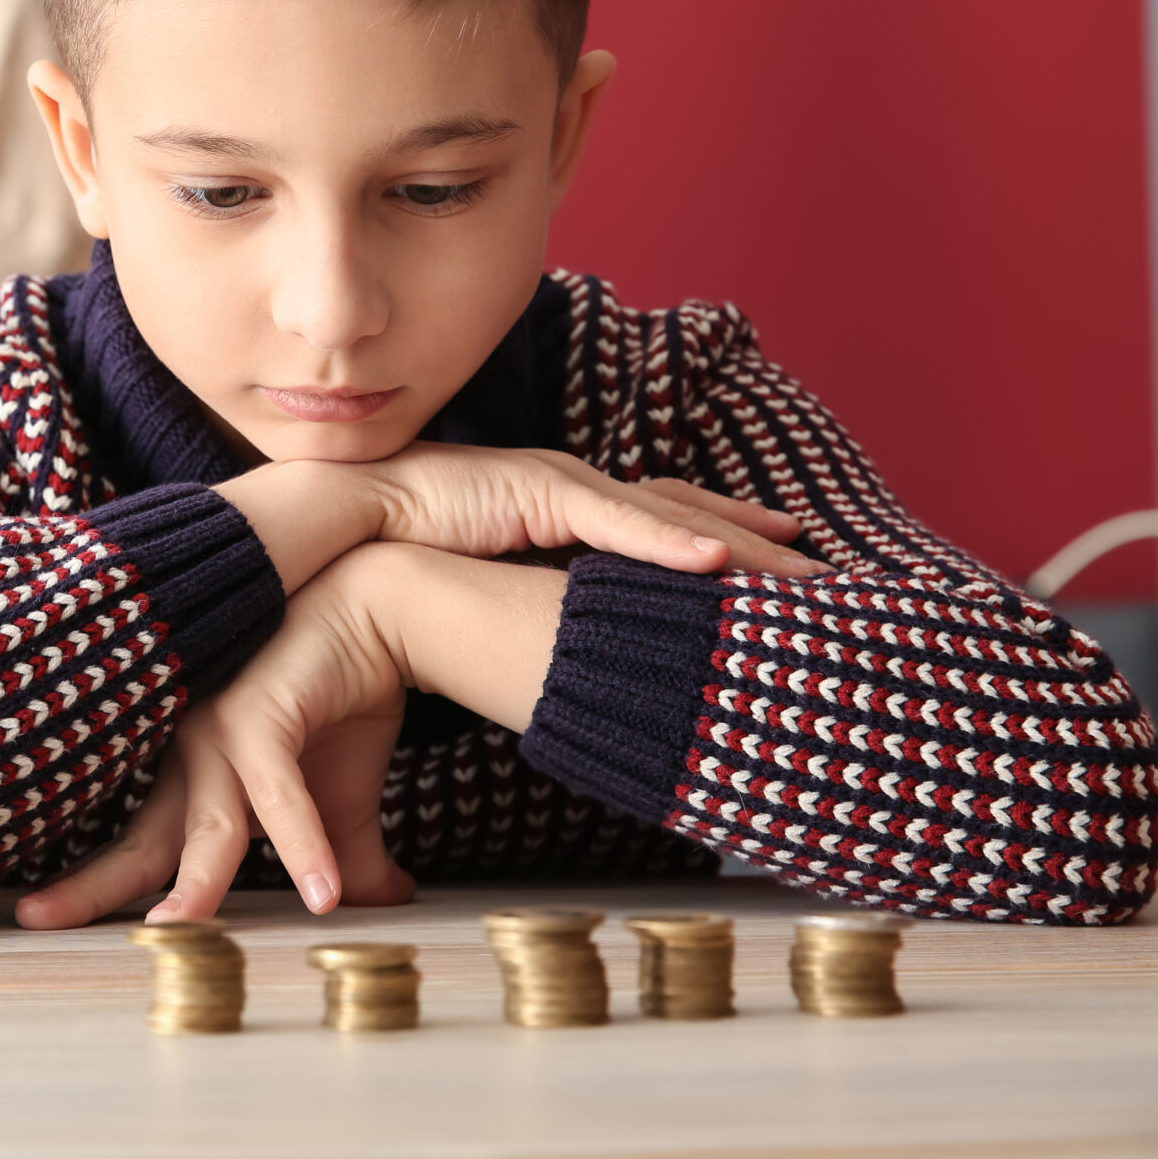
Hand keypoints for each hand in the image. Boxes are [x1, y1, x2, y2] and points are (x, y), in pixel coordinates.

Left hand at [16, 555, 424, 929]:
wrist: (378, 615)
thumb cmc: (343, 704)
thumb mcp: (337, 803)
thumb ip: (338, 859)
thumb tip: (379, 906)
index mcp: (194, 777)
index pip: (137, 846)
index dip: (94, 887)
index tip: (38, 920)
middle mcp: (192, 754)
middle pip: (139, 838)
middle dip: (89, 884)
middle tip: (30, 920)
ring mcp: (220, 730)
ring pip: (207, 824)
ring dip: (198, 883)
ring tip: (181, 934)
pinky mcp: (262, 712)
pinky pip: (275, 789)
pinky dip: (301, 843)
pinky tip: (323, 895)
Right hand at [221, 445, 826, 594]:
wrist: (331, 524)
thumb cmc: (392, 560)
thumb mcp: (481, 594)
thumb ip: (522, 620)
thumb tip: (551, 673)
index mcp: (556, 511)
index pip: (657, 523)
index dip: (720, 536)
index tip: (779, 557)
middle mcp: (567, 488)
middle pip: (682, 514)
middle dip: (757, 539)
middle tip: (826, 570)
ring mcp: (554, 485)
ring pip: (667, 516)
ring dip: (738, 543)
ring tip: (801, 572)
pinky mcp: (530, 493)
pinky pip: (613, 522)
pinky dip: (667, 541)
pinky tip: (718, 562)